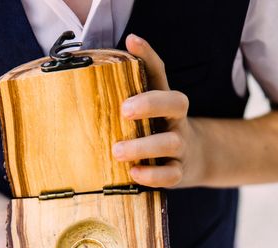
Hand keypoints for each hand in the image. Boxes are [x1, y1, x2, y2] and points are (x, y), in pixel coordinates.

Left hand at [113, 34, 205, 187]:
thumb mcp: (144, 114)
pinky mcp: (179, 171)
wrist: (194, 160)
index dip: (149, 55)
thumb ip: (122, 100)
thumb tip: (83, 83)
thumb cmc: (155, 132)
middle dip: (151, 104)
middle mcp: (176, 120)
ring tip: (117, 151)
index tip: (131, 42)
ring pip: (171, 142)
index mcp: (164, 101)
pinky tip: (134, 173)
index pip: (160, 73)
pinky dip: (153, 175)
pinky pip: (171, 174)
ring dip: (143, 146)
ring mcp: (180, 146)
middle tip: (124, 110)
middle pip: (177, 103)